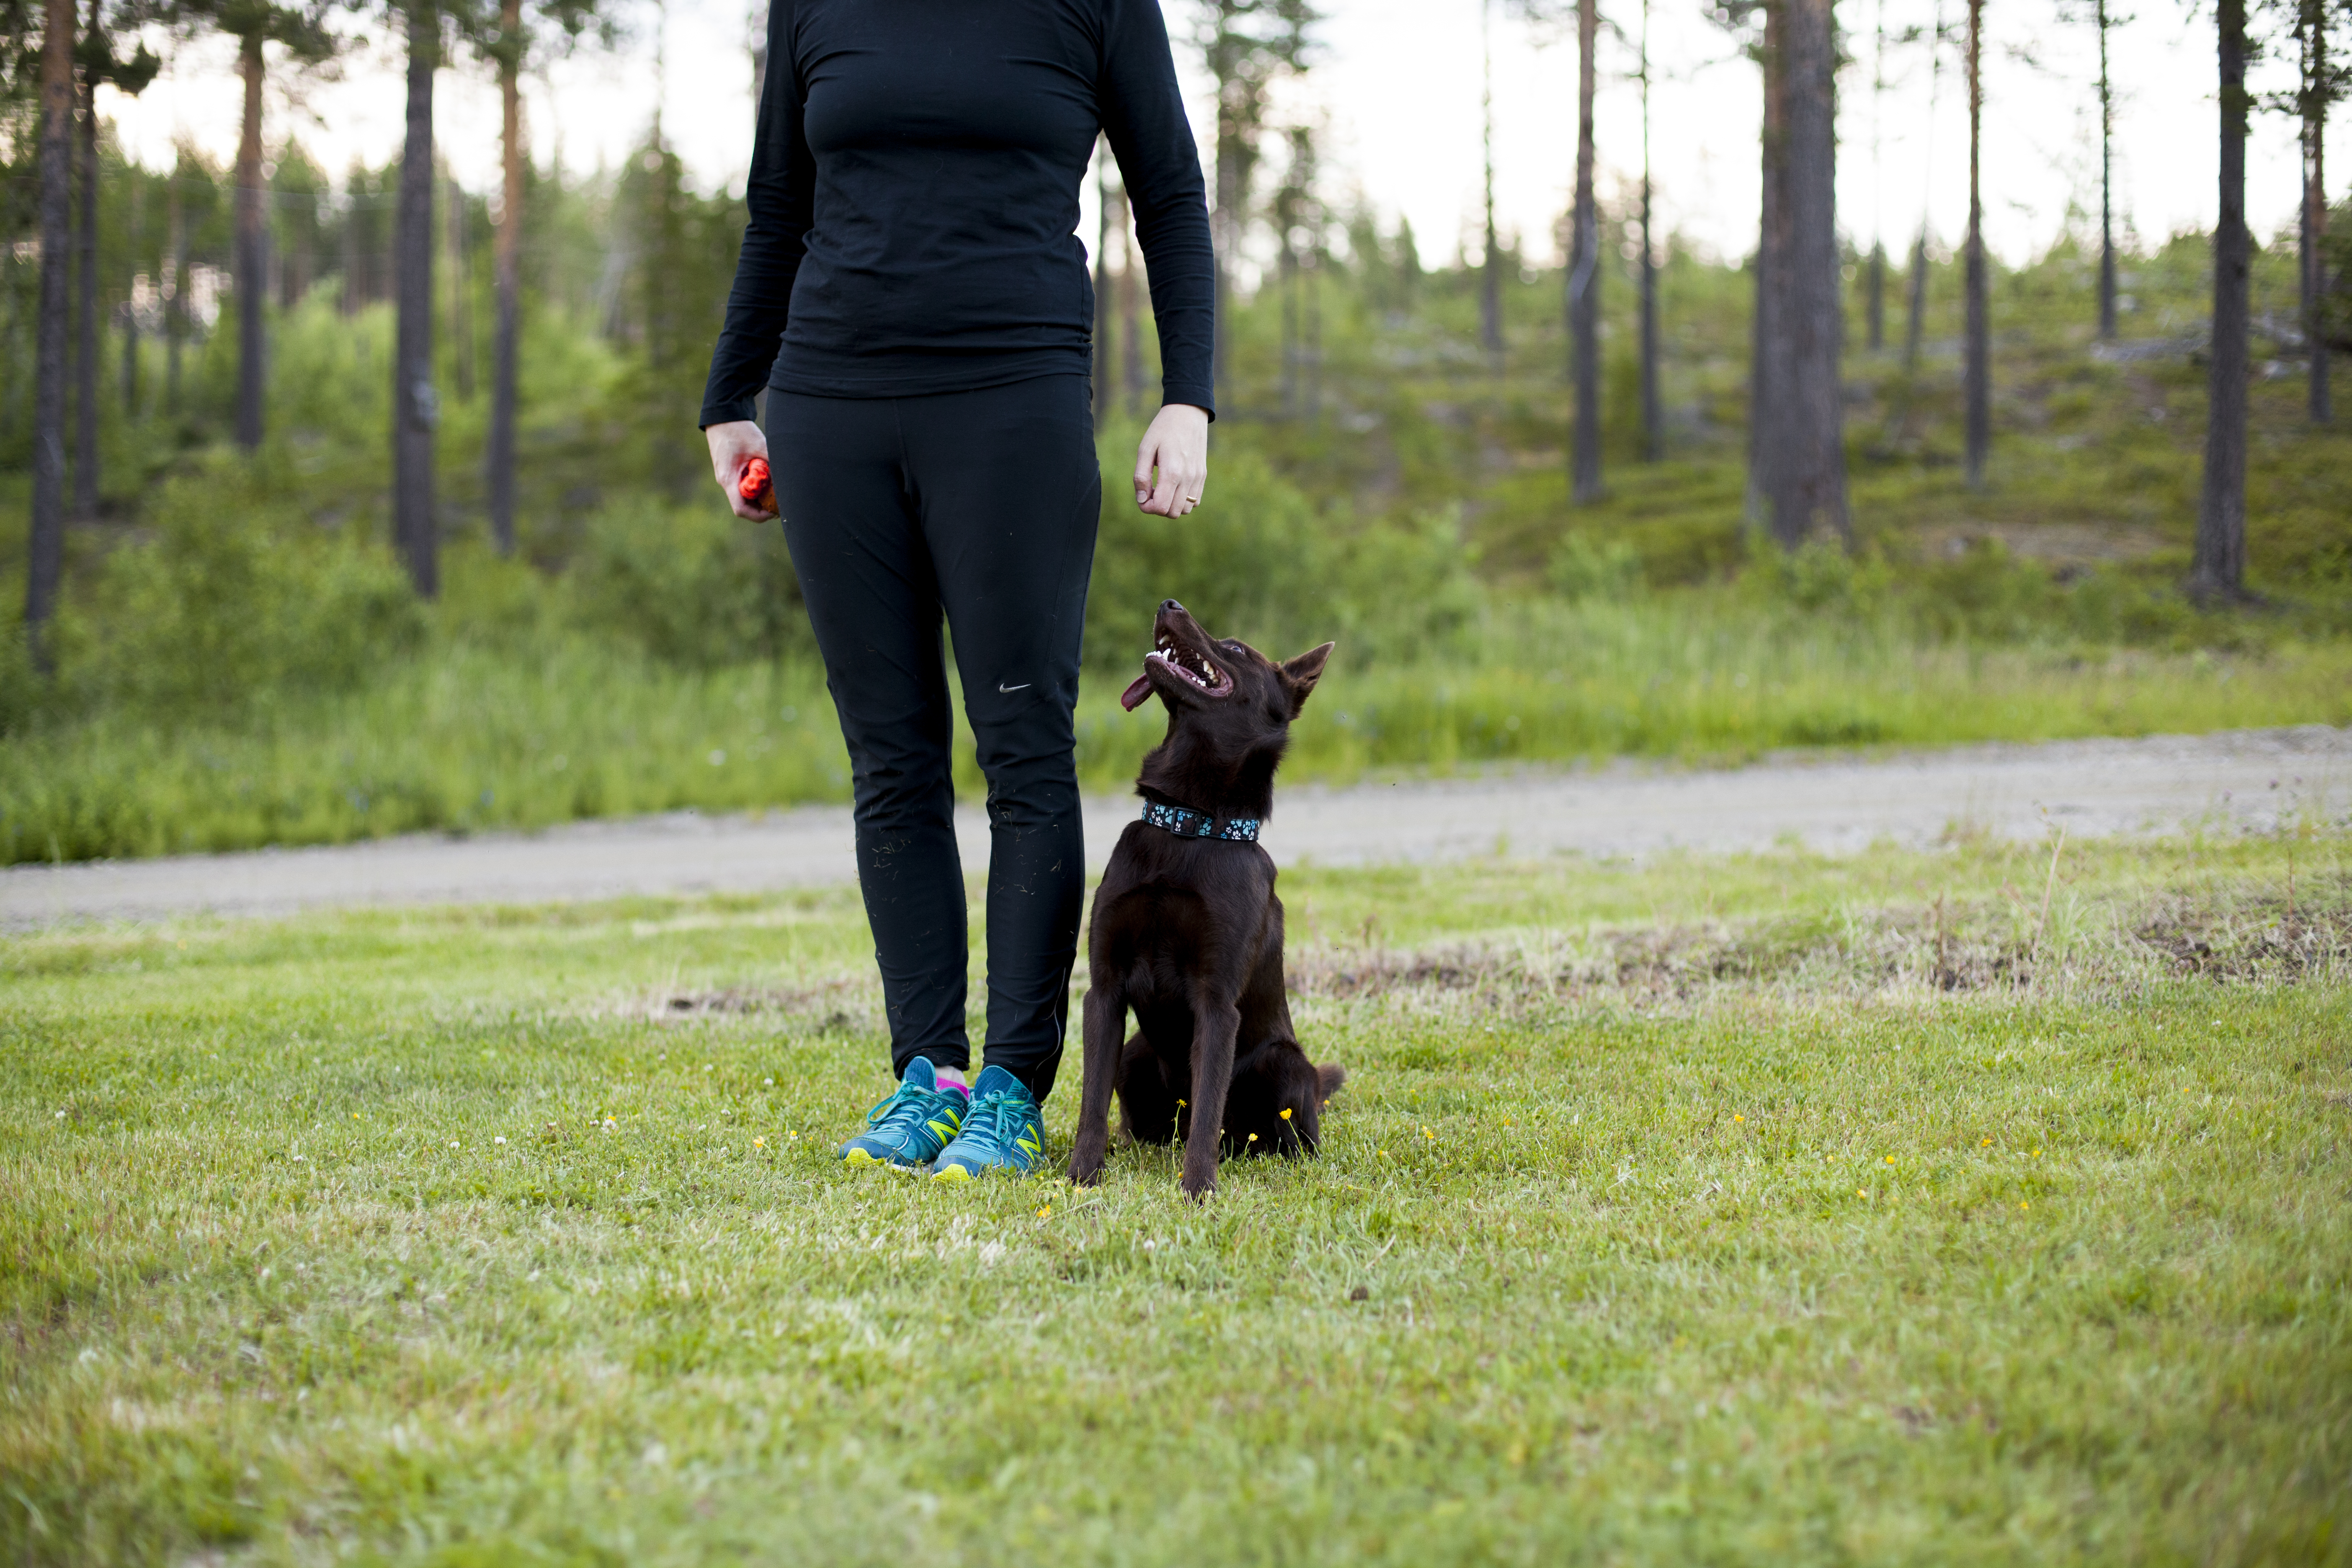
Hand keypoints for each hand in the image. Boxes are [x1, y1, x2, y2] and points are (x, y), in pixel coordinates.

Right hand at [705, 420, 775, 519]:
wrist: (722, 416)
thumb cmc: (738, 429)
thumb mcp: (759, 445)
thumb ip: (773, 462)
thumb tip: (790, 476)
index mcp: (728, 478)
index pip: (741, 509)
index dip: (759, 515)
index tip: (774, 511)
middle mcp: (726, 481)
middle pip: (744, 506)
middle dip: (762, 507)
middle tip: (780, 502)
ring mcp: (727, 477)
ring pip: (744, 497)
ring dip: (760, 497)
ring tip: (776, 491)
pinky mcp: (731, 472)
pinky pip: (743, 487)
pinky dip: (756, 488)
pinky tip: (768, 480)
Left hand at [1133, 403, 1208, 517]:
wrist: (1188, 413)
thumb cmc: (1163, 429)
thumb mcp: (1145, 448)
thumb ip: (1141, 476)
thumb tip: (1142, 499)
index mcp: (1172, 472)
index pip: (1161, 507)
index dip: (1147, 507)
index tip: (1142, 495)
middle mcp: (1188, 478)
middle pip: (1172, 513)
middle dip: (1158, 508)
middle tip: (1151, 491)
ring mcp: (1197, 478)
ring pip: (1184, 510)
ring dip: (1171, 505)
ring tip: (1162, 489)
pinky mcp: (1202, 475)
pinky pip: (1194, 501)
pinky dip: (1182, 500)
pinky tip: (1174, 486)